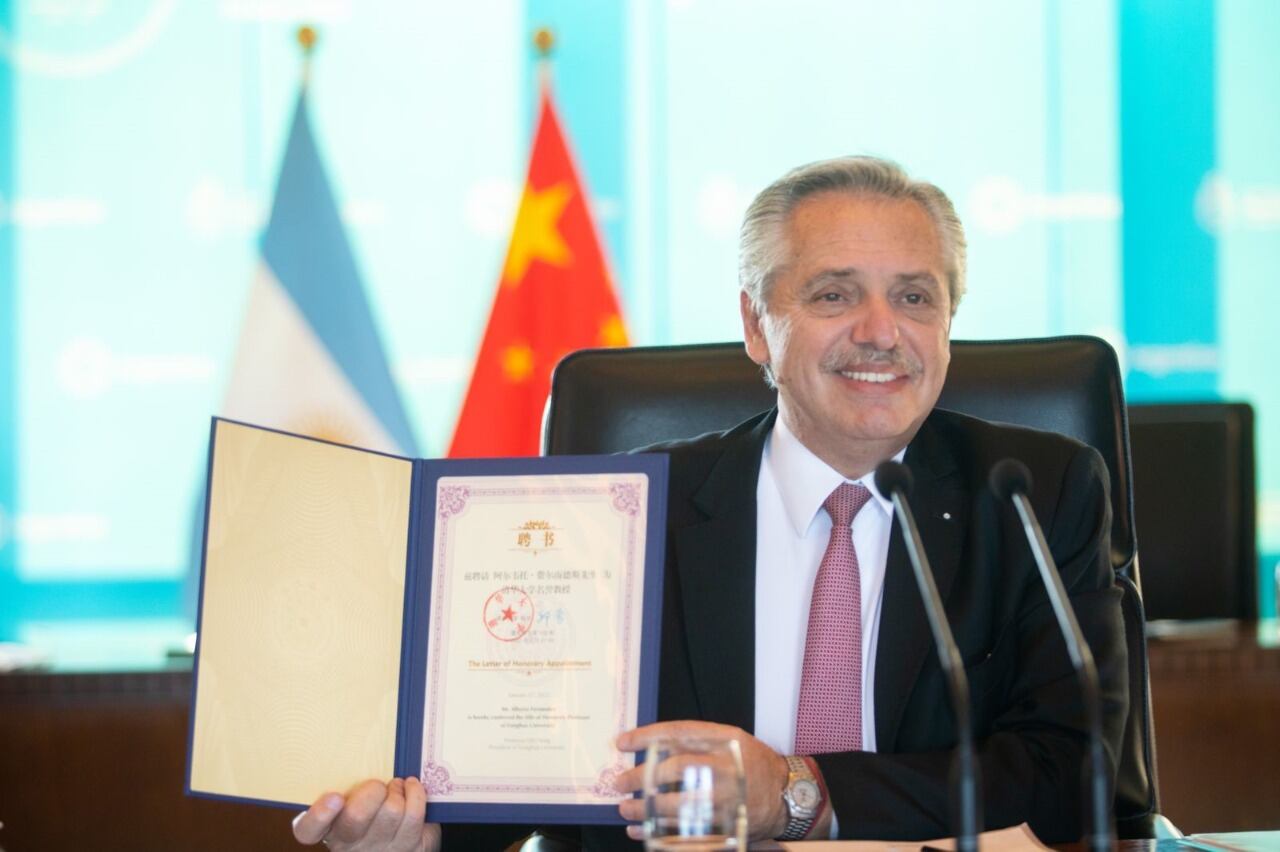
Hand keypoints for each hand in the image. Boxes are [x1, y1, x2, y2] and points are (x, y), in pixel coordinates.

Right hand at [291, 777, 440, 851]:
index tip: (334, 797)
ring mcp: (378, 848)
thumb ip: (347, 782)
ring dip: (397, 790)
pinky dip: (415, 794)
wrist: (402, 834)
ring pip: (391, 812)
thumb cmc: (372, 807)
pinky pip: (413, 815)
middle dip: (372, 790)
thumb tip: (354, 742)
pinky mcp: (408, 847)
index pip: (309, 830)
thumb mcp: (352, 797)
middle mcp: (349, 842)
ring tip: (395, 785)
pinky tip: (411, 788)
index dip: (319, 815)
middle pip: (356, 817)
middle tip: (377, 783)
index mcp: (328, 827)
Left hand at [613, 720, 789, 841]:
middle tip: (621, 782)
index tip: (622, 743)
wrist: (786, 794)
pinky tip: (641, 830)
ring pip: (677, 803)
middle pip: (674, 768)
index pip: (678, 733)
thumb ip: (698, 740)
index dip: (646, 737)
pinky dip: (659, 831)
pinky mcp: (725, 825)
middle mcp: (725, 767)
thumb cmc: (754, 764)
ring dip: (645, 808)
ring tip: (625, 808)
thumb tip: (653, 746)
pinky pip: (687, 830)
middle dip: (641, 776)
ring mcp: (725, 798)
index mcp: (724, 740)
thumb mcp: (732, 739)